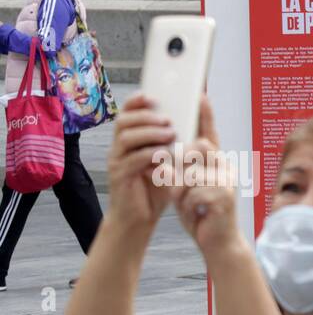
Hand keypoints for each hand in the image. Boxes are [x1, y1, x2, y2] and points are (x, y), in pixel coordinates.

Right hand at [105, 92, 174, 229]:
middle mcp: (119, 147)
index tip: (153, 96)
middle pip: (125, 121)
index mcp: (130, 140)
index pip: (128, 113)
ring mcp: (117, 161)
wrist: (139, 219)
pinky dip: (149, 154)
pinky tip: (164, 154)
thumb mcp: (168, 162)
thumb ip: (175, 144)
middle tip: (168, 120)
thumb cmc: (155, 189)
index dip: (137, 102)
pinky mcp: (120, 176)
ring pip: (126, 137)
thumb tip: (194, 123)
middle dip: (147, 116)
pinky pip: (132, 159)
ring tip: (169, 134)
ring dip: (149, 132)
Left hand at [170, 96, 243, 261]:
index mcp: (218, 164)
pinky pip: (192, 192)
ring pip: (191, 171)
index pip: (211, 134)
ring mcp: (226, 182)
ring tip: (187, 204)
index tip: (200, 95)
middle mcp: (226, 169)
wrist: (220, 244)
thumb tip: (171, 153)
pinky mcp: (222, 198)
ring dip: (180, 189)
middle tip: (177, 184)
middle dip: (179, 164)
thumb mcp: (190, 187)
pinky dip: (186, 205)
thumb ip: (184, 169)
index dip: (206, 115)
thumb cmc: (203, 214)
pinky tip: (195, 214)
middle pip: (197, 148)